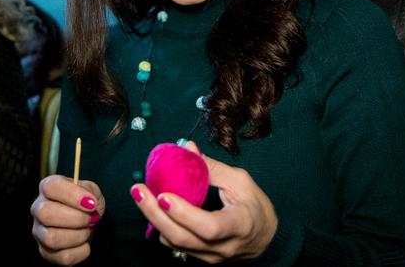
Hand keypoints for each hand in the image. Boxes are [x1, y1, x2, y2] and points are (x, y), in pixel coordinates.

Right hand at [31, 175, 105, 265]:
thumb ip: (90, 191)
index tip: (92, 203)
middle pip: (46, 214)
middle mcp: (38, 208)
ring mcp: (39, 232)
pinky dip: (81, 251)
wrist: (88, 222)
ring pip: (51, 238)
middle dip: (75, 218)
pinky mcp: (46, 251)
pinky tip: (85, 242)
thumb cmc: (86, 203)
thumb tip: (88, 202)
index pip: (51, 187)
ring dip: (78, 235)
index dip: (73, 195)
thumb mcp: (91, 190)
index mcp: (48, 187)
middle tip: (91, 219)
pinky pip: (63, 256)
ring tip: (88, 230)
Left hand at [130, 142, 277, 263]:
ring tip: (141, 195)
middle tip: (137, 190)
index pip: (208, 227)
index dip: (183, 213)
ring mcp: (210, 257)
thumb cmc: (255, 207)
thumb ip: (212, 168)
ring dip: (154, 219)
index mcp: (238, 225)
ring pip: (174, 244)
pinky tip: (156, 208)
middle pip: (181, 238)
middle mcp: (223, 247)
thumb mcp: (240, 181)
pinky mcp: (201, 258)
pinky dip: (163, 226)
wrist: (267, 239)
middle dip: (154, 214)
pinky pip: (175, 245)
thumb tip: (187, 148)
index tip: (162, 195)